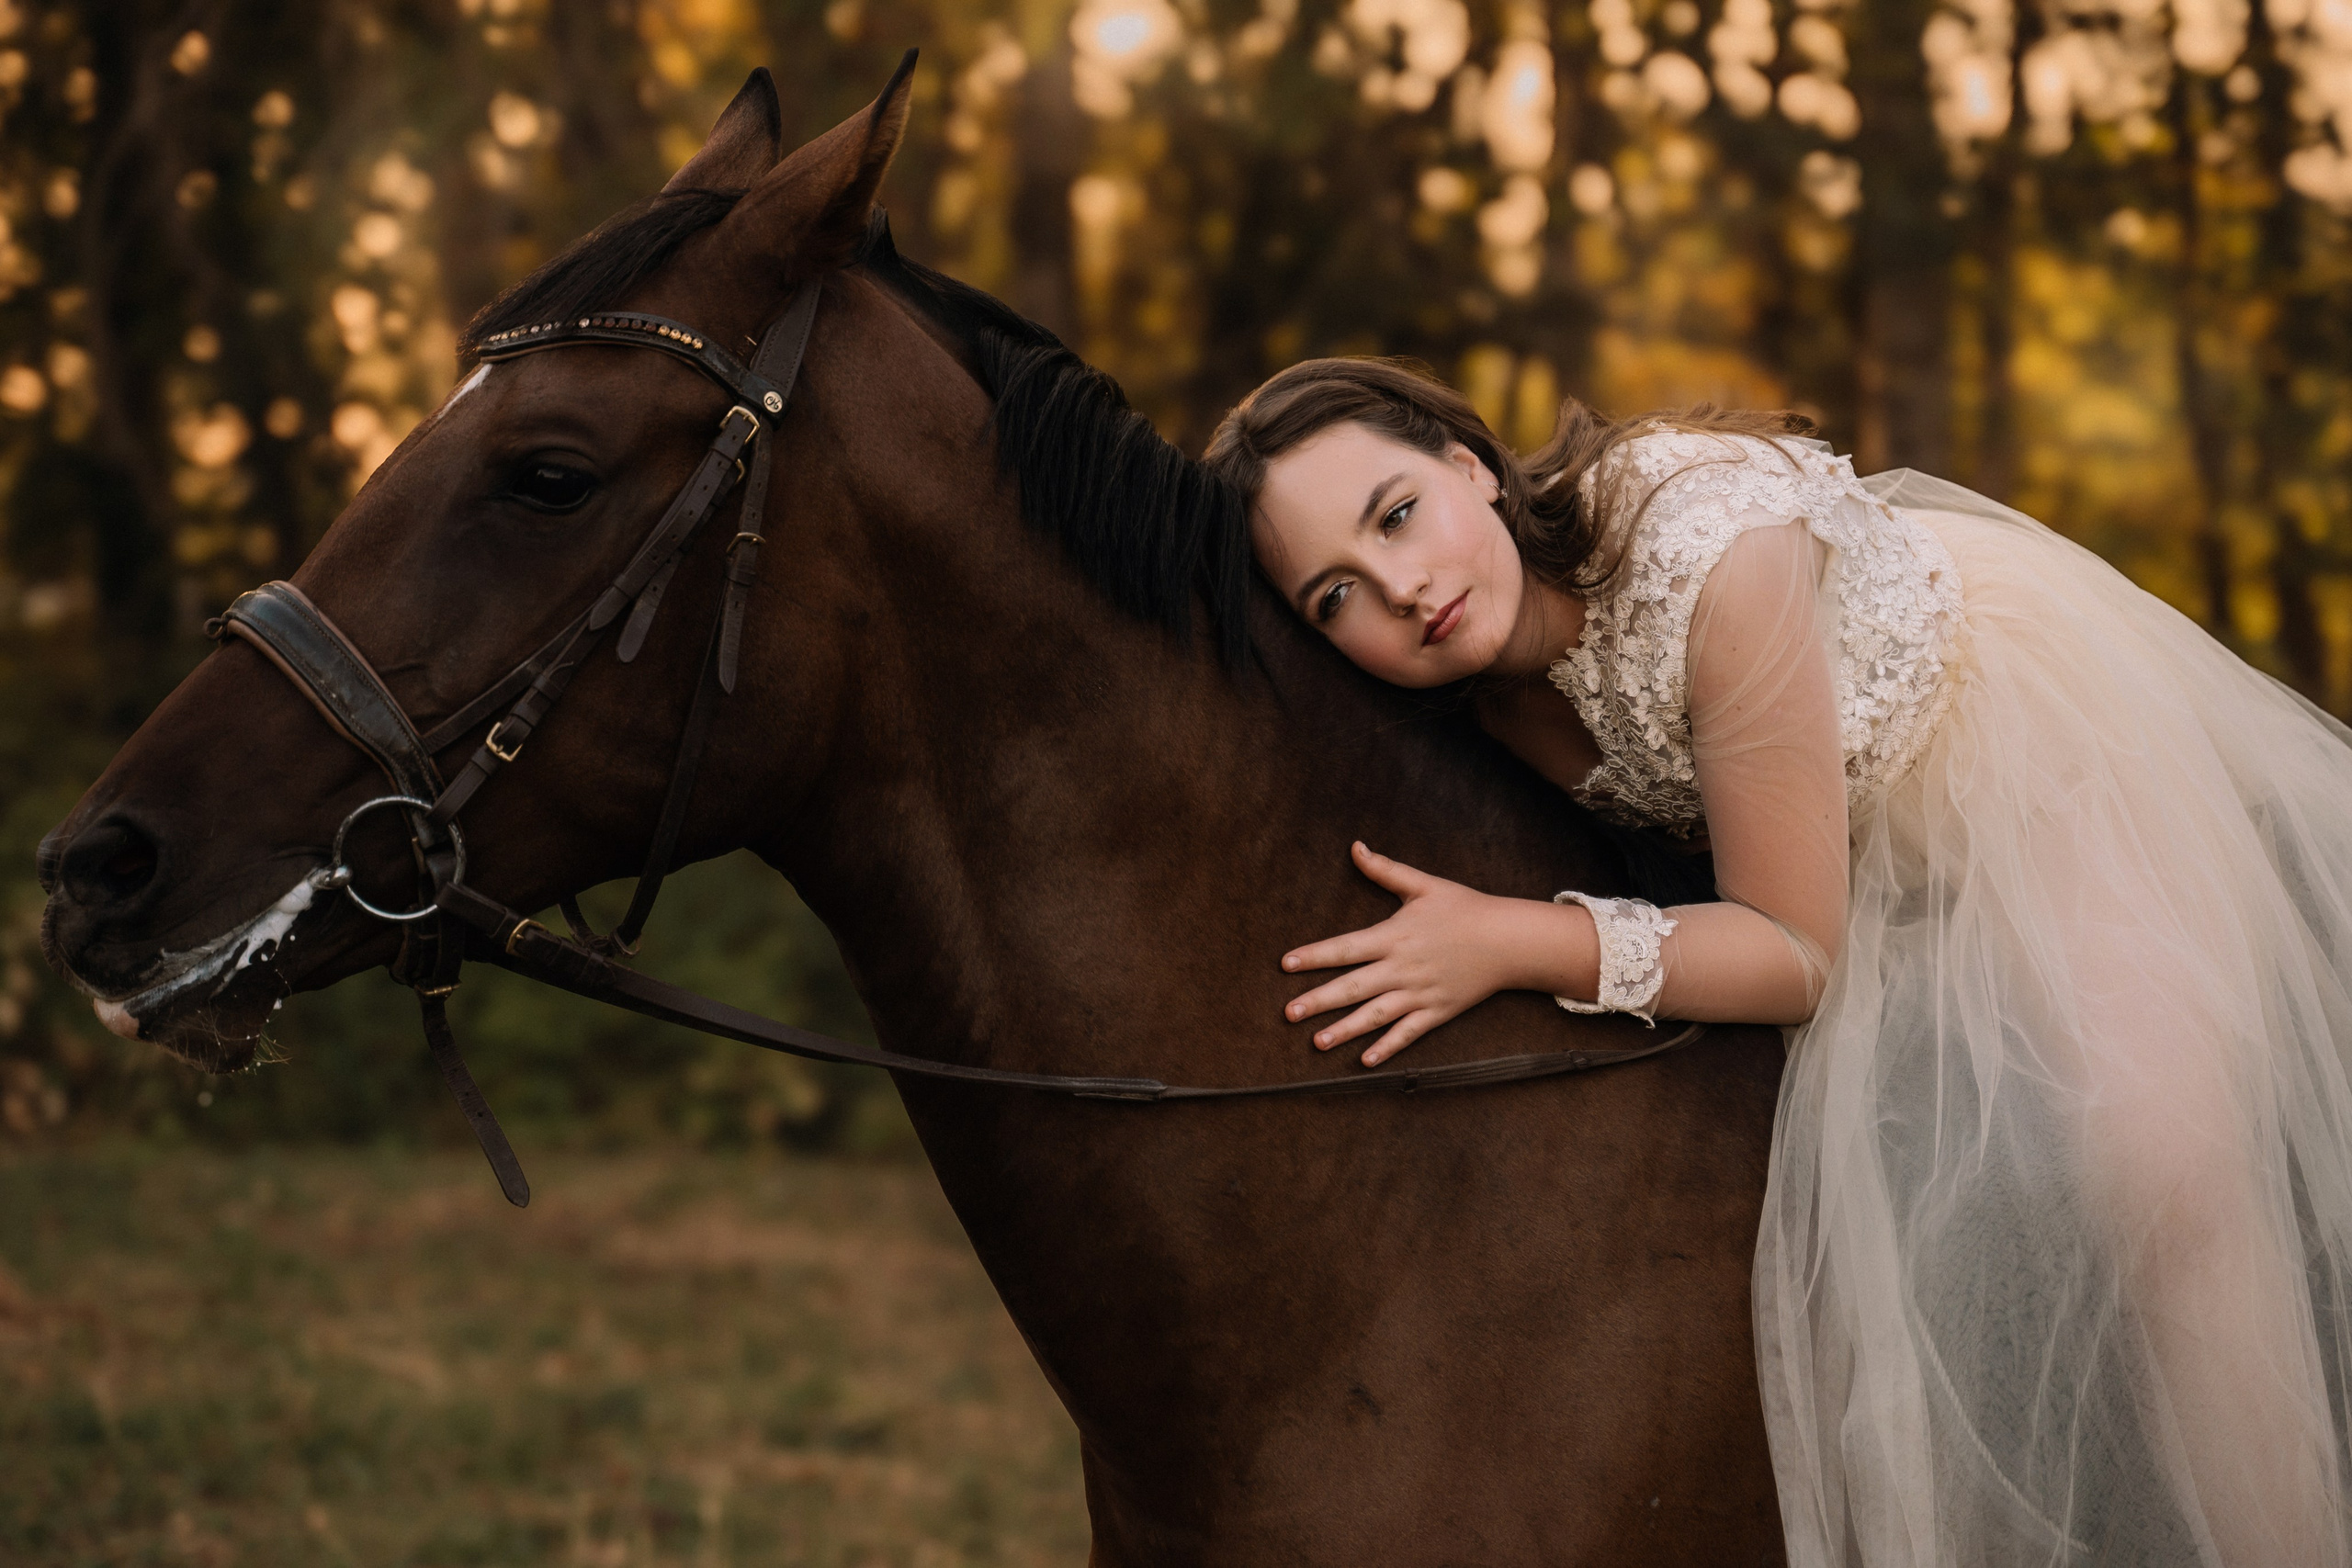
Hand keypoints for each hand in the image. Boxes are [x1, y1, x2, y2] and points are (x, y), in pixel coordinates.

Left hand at [1281, 842, 1536, 1066]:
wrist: (1509, 940)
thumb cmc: (1465, 908)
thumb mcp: (1424, 884)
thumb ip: (1385, 870)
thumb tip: (1355, 847)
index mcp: (1394, 936)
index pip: (1345, 948)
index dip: (1315, 955)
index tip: (1286, 964)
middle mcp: (1402, 968)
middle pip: (1353, 987)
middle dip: (1318, 1001)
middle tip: (1288, 1013)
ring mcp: (1420, 993)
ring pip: (1375, 1015)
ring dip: (1345, 1030)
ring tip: (1316, 1043)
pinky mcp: (1437, 1012)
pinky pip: (1408, 1033)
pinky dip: (1388, 1047)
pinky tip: (1366, 1061)